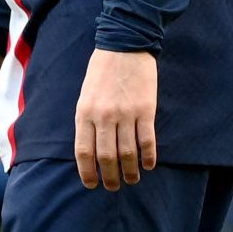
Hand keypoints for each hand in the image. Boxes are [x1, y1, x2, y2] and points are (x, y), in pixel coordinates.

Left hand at [75, 48, 156, 189]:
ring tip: (132, 179)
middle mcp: (103, 116)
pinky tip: (149, 165)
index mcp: (84, 112)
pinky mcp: (145, 110)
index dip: (87, 171)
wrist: (124, 45)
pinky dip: (149, 157)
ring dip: (130, 171)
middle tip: (113, 186)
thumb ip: (87, 120)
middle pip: (106, 156)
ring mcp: (125, 113)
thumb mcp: (85, 94)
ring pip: (128, 153)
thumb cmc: (101, 71)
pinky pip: (147, 140)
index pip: (83, 151)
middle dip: (109, 177)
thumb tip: (90, 149)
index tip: (91, 184)